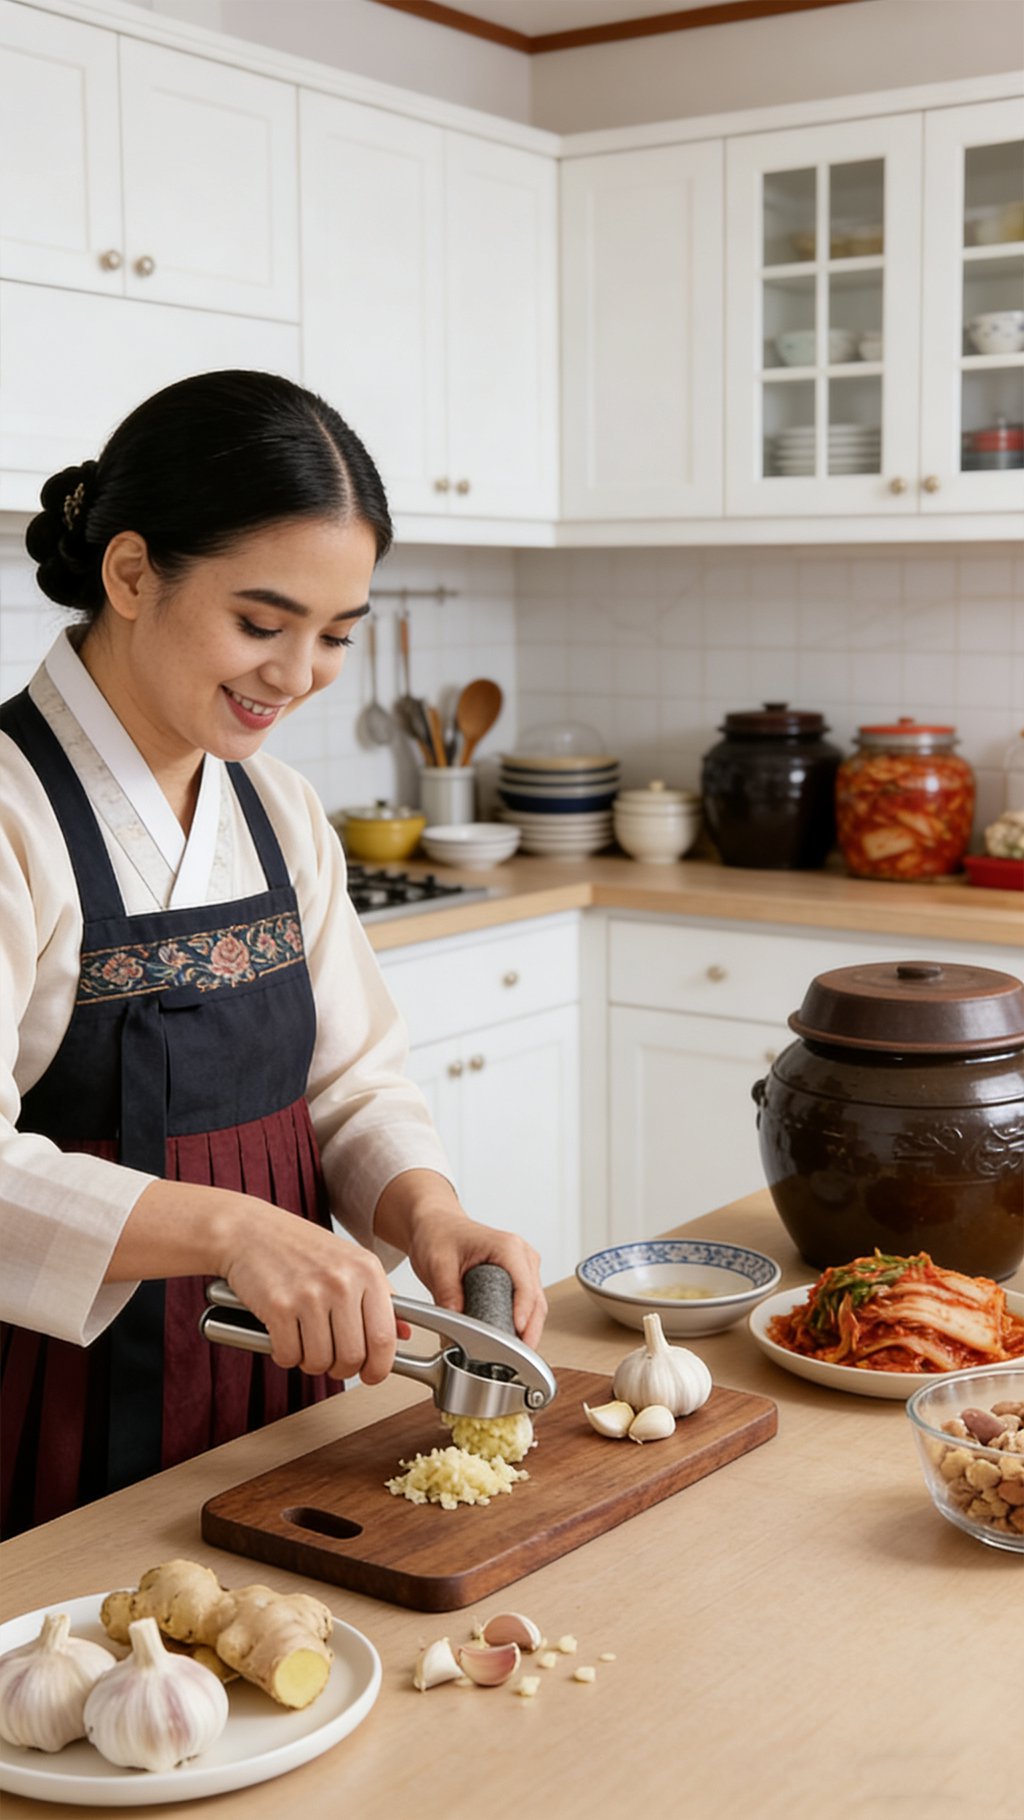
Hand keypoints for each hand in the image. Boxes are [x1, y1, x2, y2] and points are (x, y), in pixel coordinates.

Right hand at [220, 1201, 409, 1383]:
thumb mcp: (350, 1261)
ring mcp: (310, 1294)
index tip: (371, 1374)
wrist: (249, 1230)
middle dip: (340, 1368)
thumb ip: (382, 1298)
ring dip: (311, 1362)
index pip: (384, 1338)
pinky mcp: (278, 1306)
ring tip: (305, 1342)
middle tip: (330, 1359)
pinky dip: (285, 1355)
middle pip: (352, 1357)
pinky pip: (289, 1355)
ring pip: (320, 1361)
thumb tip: (405, 1334)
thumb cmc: (300, 1247)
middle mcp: (342, 1282)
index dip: (379, 1367)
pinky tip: (283, 1336)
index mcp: (367, 1271)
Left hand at [412, 1214, 547, 1351]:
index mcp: (507, 1247)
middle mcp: (521, 1255)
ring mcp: (524, 1267)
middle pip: (537, 1301)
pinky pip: (528, 1306)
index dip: (523, 1315)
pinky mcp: (519, 1278)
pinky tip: (509, 1340)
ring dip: (528, 1330)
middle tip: (514, 1358)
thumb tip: (456, 1324)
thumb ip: (447, 1294)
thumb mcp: (438, 1264)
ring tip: (511, 1354)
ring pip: (536, 1306)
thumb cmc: (439, 1235)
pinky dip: (522, 1324)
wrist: (437, 1225)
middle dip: (529, 1331)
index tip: (516, 1336)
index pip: (525, 1287)